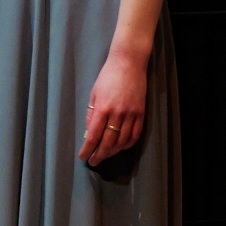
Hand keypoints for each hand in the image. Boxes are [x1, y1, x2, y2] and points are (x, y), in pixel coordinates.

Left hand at [78, 49, 147, 166]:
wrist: (129, 63)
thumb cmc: (107, 76)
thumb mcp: (94, 93)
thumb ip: (91, 114)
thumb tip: (90, 132)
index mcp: (102, 108)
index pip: (94, 135)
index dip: (88, 149)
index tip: (83, 157)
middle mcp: (117, 114)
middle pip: (108, 142)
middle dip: (100, 155)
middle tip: (94, 162)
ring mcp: (131, 114)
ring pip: (122, 141)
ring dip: (113, 151)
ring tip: (105, 155)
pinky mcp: (141, 113)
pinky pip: (135, 134)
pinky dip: (128, 144)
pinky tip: (121, 147)